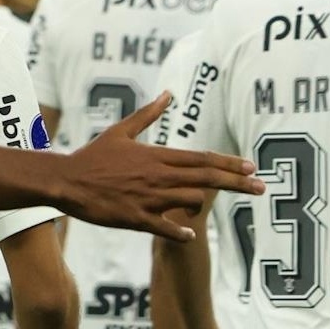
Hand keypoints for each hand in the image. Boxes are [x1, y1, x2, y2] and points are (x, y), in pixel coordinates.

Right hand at [52, 95, 261, 240]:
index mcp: (157, 155)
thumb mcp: (121, 131)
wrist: (67, 180)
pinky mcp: (136, 218)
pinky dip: (181, 231)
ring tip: (201, 210)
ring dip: (203, 206)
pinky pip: (166, 228)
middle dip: (237, 183)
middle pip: (206, 178)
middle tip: (262, 188)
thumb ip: (148, 114)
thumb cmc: (94, 155)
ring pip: (190, 201)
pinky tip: (190, 234)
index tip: (251, 167)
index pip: (202, 158)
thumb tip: (168, 94)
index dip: (230, 163)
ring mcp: (149, 198)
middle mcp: (158, 175)